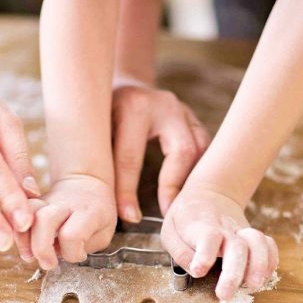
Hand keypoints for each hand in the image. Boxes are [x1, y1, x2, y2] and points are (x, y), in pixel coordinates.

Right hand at [15, 175, 116, 269]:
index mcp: (88, 211)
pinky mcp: (32, 202)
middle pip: (44, 220)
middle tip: (48, 264)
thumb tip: (62, 254)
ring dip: (24, 239)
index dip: (73, 252)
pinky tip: (24, 247)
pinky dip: (17, 233)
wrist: (85, 184)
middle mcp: (64, 203)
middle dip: (42, 248)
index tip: (80, 255)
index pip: (72, 234)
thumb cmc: (97, 213)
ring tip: (30, 256)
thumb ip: (87, 245)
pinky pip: (16, 214)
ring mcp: (46, 201)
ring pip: (26, 214)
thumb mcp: (104, 232)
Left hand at [112, 81, 210, 221]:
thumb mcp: (97, 130)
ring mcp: (184, 110)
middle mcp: (164, 105)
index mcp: (133, 107)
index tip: (130, 217)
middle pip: (182, 151)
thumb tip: (115, 209)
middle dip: (174, 186)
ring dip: (192, 181)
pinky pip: (205, 148)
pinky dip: (198, 172)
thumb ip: (104, 162)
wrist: (123, 85)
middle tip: (168, 214)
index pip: (131, 157)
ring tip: (182, 206)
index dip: (128, 192)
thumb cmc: (105, 114)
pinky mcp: (194, 119)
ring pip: (201, 150)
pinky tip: (190, 191)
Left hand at [161, 187, 278, 299]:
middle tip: (224, 294)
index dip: (205, 254)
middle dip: (233, 273)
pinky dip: (271, 261)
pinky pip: (269, 245)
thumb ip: (180, 252)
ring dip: (259, 265)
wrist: (208, 196)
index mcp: (202, 226)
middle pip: (236, 246)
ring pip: (258, 243)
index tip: (199, 270)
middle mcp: (225, 228)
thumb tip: (194, 270)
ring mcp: (241, 232)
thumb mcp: (170, 231)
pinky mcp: (252, 237)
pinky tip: (263, 277)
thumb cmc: (186, 218)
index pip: (208, 236)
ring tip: (253, 285)